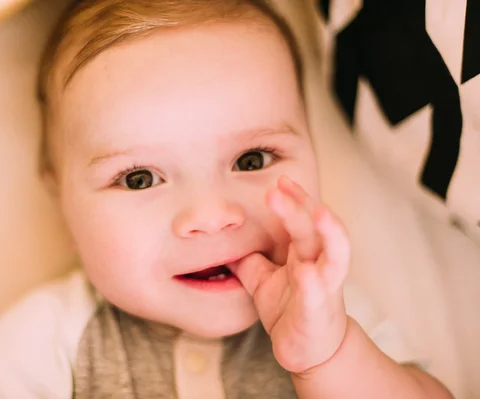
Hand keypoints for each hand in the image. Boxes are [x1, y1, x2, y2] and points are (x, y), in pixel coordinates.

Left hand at [229, 176, 349, 373]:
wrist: (310, 350)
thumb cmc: (290, 308)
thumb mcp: (262, 280)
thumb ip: (248, 258)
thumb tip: (222, 238)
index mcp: (304, 253)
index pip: (302, 218)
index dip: (293, 199)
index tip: (279, 180)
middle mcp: (319, 264)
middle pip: (313, 229)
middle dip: (299, 206)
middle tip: (279, 187)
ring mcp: (323, 288)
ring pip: (334, 257)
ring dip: (329, 233)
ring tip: (319, 213)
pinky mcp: (317, 313)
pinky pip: (317, 296)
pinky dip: (313, 284)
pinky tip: (306, 273)